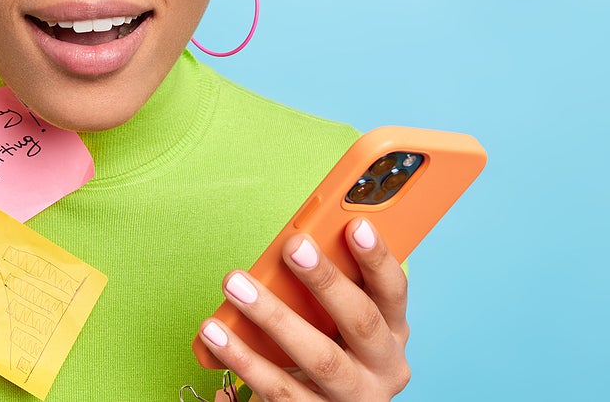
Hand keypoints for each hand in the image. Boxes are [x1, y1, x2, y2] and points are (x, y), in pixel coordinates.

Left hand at [197, 219, 410, 400]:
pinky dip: (243, 359)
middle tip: (291, 247)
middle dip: (326, 281)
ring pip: (317, 358)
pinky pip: (278, 389)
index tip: (355, 225)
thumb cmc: (332, 344)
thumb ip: (334, 283)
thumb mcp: (344, 317)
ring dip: (273, 317)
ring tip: (235, 285)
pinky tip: (215, 334)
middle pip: (360, 323)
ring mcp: (350, 398)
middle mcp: (381, 368)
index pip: (394, 291)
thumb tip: (301, 239)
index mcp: (393, 331)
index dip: (377, 258)